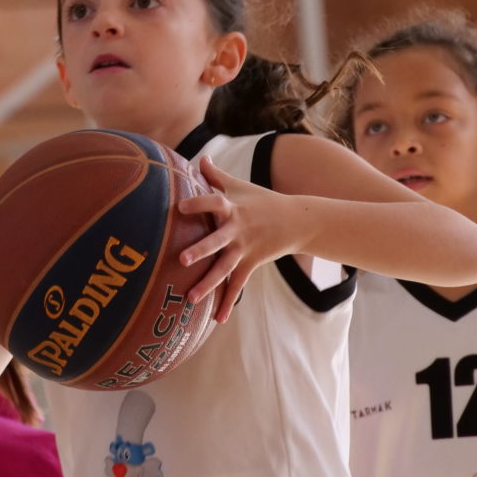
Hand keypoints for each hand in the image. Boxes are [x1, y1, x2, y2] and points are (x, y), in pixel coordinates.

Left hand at [177, 155, 297, 322]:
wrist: (296, 221)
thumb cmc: (261, 199)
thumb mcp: (240, 185)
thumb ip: (216, 174)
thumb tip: (199, 157)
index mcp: (232, 208)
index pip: (213, 202)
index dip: (198, 203)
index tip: (180, 207)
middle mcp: (237, 230)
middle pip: (216, 241)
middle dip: (200, 250)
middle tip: (181, 260)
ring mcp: (244, 249)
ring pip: (224, 269)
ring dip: (208, 284)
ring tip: (190, 298)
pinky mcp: (251, 264)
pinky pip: (237, 285)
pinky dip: (228, 302)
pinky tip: (218, 319)